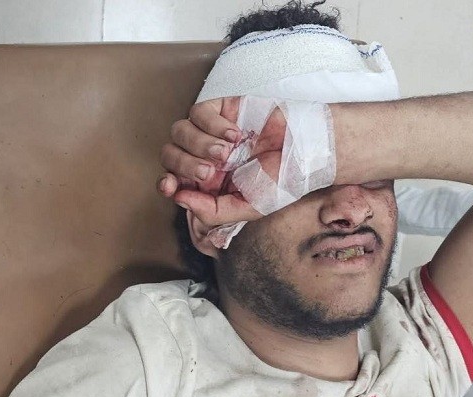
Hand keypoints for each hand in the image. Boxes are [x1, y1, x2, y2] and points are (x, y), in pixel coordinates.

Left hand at [159, 97, 285, 226]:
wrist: (307, 151)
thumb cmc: (282, 181)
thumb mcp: (248, 207)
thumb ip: (213, 211)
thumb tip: (180, 199)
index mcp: (209, 184)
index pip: (173, 181)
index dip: (165, 183)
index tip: (171, 185)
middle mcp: (205, 157)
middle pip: (170, 156)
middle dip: (185, 165)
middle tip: (211, 170)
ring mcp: (212, 132)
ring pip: (179, 132)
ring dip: (199, 144)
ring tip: (227, 152)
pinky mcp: (222, 110)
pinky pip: (198, 112)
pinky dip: (212, 124)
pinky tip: (235, 134)